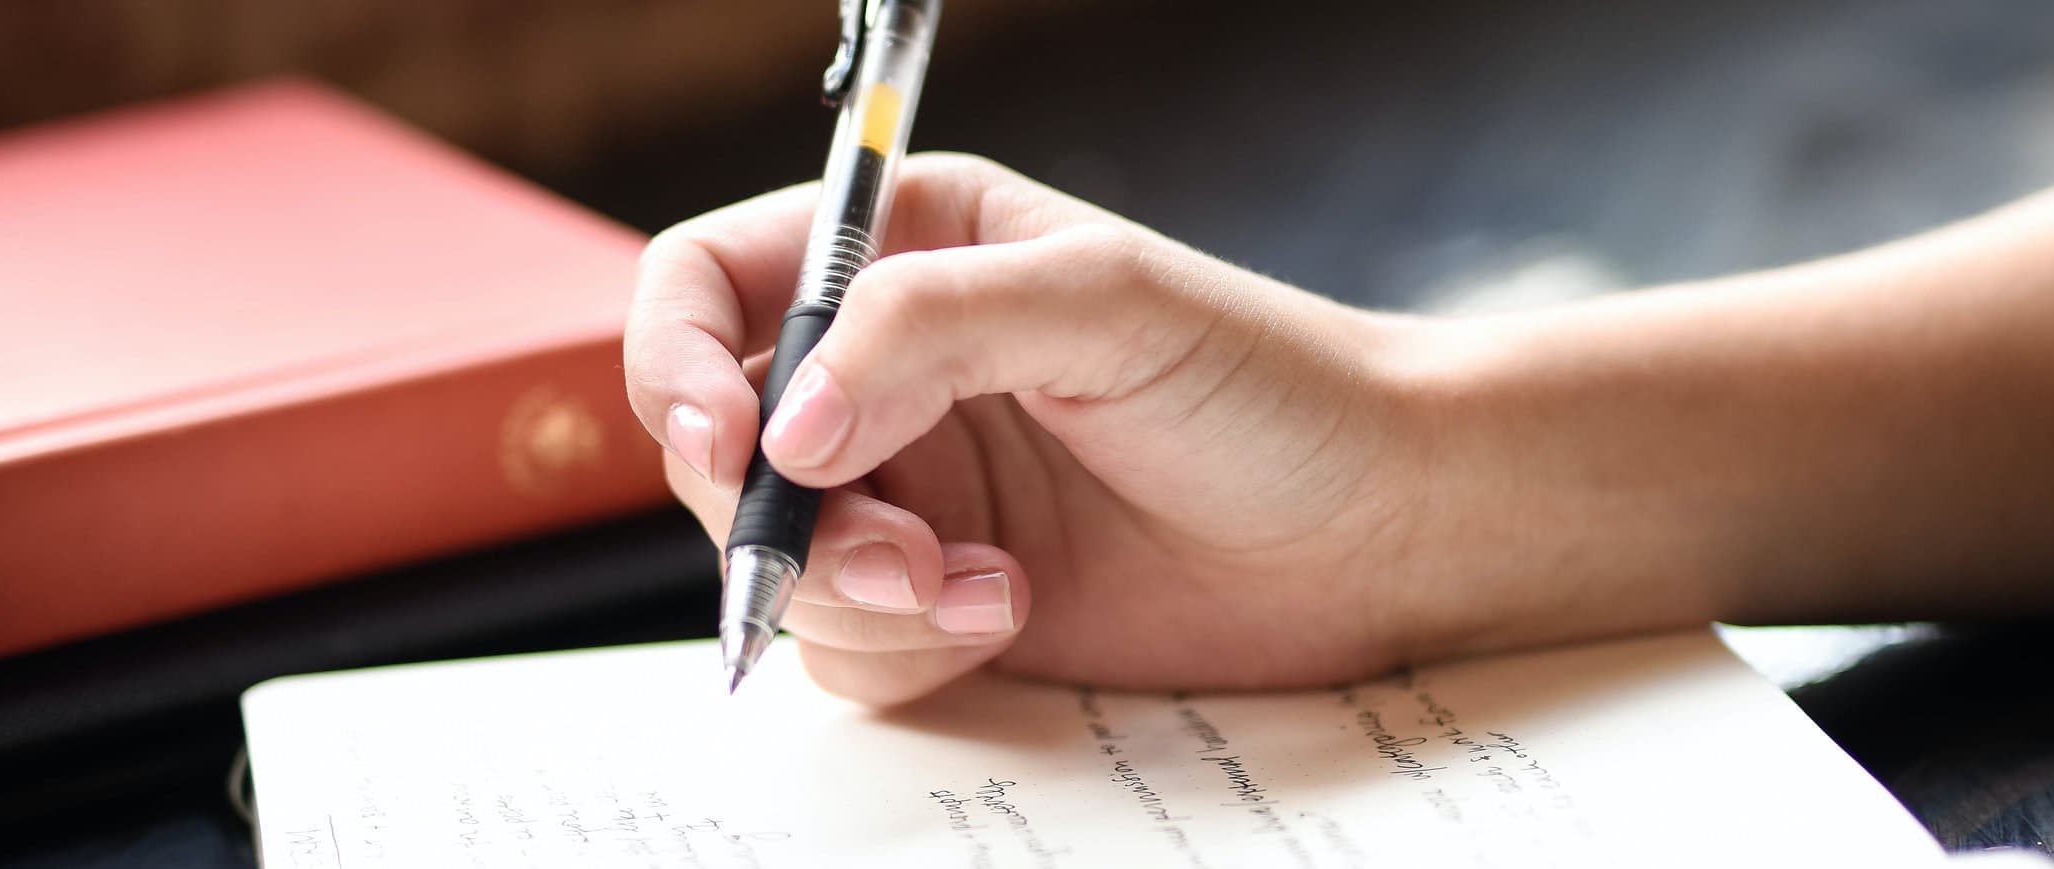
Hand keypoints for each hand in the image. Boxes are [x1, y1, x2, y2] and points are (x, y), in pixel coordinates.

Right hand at [627, 155, 1494, 703]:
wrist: (1376, 528)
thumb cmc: (1268, 384)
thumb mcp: (1104, 304)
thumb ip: (929, 329)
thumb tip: (784, 427)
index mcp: (907, 252)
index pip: (707, 285)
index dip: (676, 362)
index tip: (729, 440)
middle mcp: (885, 372)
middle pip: (718, 445)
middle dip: (783, 517)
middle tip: (894, 551)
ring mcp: (908, 492)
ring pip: (772, 562)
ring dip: (854, 593)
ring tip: (980, 586)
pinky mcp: (939, 601)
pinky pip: (843, 647)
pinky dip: (907, 648)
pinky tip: (1011, 613)